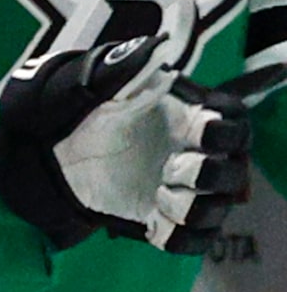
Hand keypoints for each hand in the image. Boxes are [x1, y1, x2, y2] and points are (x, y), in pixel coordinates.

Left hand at [0, 32, 252, 251]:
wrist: (54, 150)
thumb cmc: (85, 109)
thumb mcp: (98, 84)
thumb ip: (127, 67)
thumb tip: (154, 49)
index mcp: (192, 118)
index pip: (235, 124)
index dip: (225, 132)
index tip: (198, 132)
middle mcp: (198, 156)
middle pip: (237, 173)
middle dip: (212, 175)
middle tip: (172, 169)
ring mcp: (183, 191)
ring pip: (218, 211)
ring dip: (195, 207)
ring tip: (160, 191)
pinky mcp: (164, 220)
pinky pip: (191, 241)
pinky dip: (179, 236)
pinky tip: (154, 218)